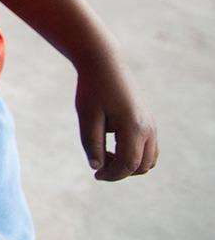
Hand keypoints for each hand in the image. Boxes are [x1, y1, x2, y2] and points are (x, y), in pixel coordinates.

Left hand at [73, 60, 158, 180]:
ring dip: (129, 164)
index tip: (95, 175)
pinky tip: (113, 146)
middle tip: (98, 162)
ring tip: (105, 153)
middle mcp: (148, 128)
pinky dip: (135, 155)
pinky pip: (149, 149)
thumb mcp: (87, 116)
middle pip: (142, 166)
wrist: (105, 64)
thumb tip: (97, 168)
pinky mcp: (149, 122)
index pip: (128, 164)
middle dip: (120, 171)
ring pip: (149, 160)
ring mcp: (152, 125)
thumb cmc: (92, 89)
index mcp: (133, 126)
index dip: (112, 175)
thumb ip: (92, 143)